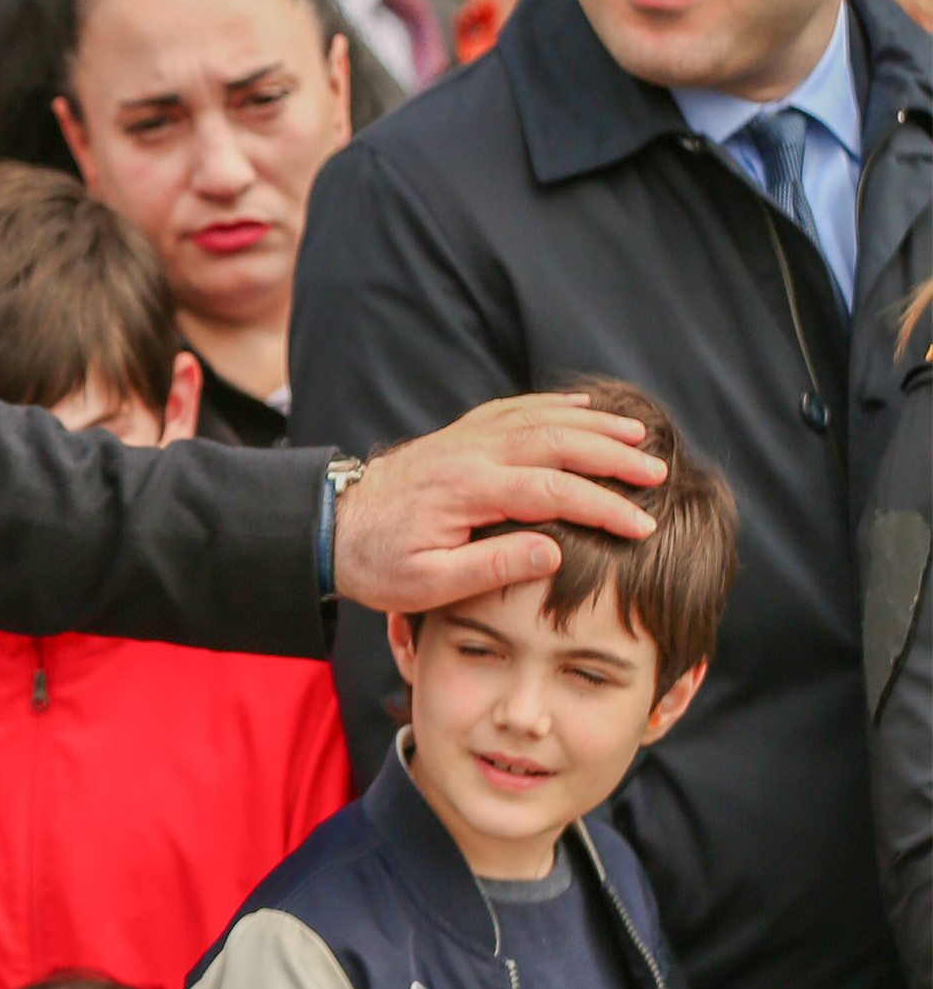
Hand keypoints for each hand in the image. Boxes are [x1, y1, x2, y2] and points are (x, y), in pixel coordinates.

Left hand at [333, 396, 662, 611]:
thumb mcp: (431, 583)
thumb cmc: (379, 564)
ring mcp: (464, 437)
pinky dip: (554, 406)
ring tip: (639, 435)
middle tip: (658, 472)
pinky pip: (514, 409)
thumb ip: (493, 566)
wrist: (331, 527)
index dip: (603, 506)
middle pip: (555, 440)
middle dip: (612, 454)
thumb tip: (556, 554)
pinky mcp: (459, 434)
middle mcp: (470, 452)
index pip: (552, 489)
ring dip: (592, 424)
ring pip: (540, 417)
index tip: (642, 525)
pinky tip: (583, 408)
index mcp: (466, 489)